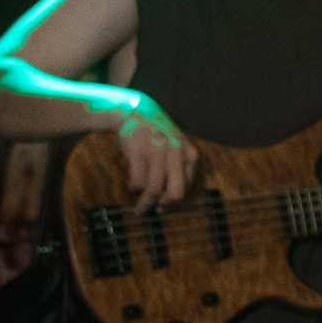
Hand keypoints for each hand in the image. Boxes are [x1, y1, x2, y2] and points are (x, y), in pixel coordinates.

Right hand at [112, 94, 195, 209]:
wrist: (132, 111)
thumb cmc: (153, 133)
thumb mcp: (175, 146)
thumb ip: (178, 167)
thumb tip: (170, 199)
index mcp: (190, 154)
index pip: (186, 186)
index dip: (174, 201)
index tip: (163, 207)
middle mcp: (177, 154)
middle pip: (175, 193)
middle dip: (163, 206)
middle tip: (153, 211)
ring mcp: (159, 153)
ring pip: (155, 190)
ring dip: (145, 203)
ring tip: (138, 209)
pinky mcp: (140, 153)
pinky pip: (138, 182)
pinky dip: (134, 188)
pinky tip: (132, 186)